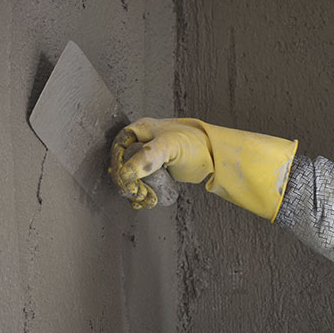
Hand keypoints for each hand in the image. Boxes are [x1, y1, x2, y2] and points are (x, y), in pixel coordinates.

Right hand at [109, 117, 297, 219]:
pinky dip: (140, 195)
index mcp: (140, 130)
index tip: (125, 182)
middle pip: (122, 166)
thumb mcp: (170, 146)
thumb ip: (147, 157)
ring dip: (134, 192)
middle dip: (128, 183)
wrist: (215, 156)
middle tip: (138, 194)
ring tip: (146, 200)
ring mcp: (148, 157)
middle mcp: (141, 143)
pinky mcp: (155, 171)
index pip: (118, 149)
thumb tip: (125, 174)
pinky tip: (146, 201)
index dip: (118, 166)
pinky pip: (140, 184)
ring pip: (129, 177)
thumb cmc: (196, 143)